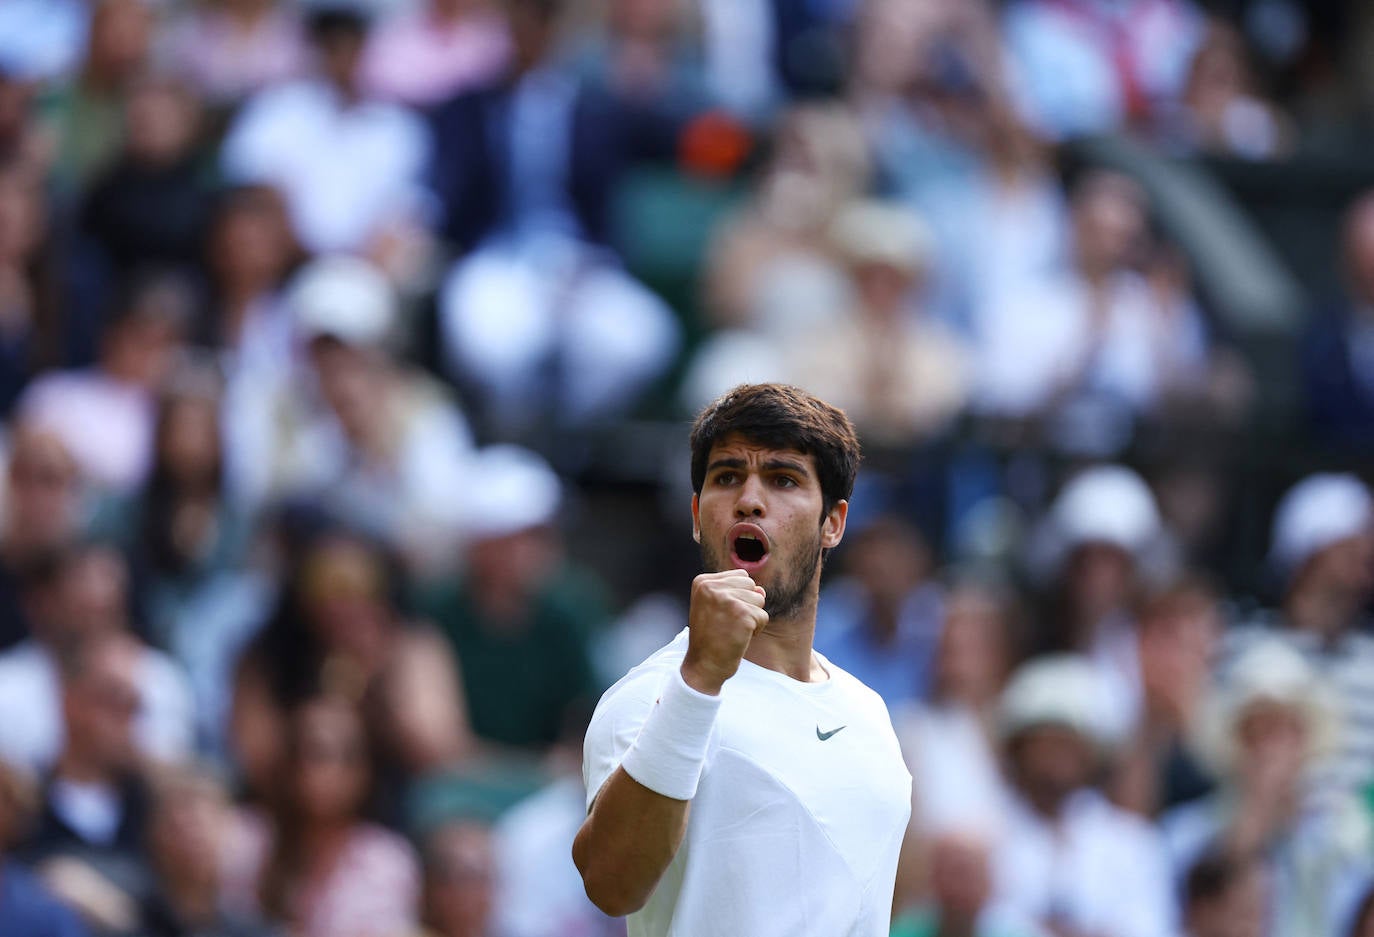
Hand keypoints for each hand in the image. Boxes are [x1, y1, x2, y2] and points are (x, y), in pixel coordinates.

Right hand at [681, 570, 766, 694]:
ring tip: (733, 630)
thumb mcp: (717, 607)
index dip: (738, 597)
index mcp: (702, 582)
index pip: (740, 576)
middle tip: (728, 623)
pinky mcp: (741, 613)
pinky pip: (763, 616)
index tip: (721, 614)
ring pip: (759, 600)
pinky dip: (756, 630)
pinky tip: (739, 637)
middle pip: (751, 585)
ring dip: (752, 618)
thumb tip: (762, 590)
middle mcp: (712, 587)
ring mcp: (727, 599)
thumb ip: (738, 592)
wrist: (704, 665)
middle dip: (747, 605)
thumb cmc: (711, 637)